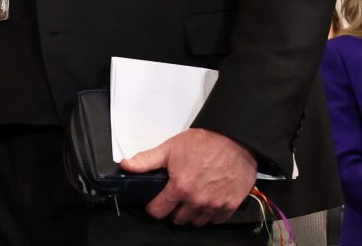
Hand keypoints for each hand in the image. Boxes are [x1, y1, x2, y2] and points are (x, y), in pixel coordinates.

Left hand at [120, 127, 255, 225]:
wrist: (234, 140)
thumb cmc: (205, 142)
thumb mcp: (169, 148)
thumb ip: (146, 160)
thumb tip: (127, 165)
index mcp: (180, 187)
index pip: (158, 211)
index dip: (153, 207)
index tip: (156, 202)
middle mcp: (197, 200)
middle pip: (178, 219)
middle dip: (173, 210)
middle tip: (175, 197)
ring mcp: (215, 204)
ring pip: (197, 221)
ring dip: (191, 213)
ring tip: (190, 199)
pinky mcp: (230, 205)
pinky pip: (217, 220)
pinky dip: (210, 214)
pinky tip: (207, 201)